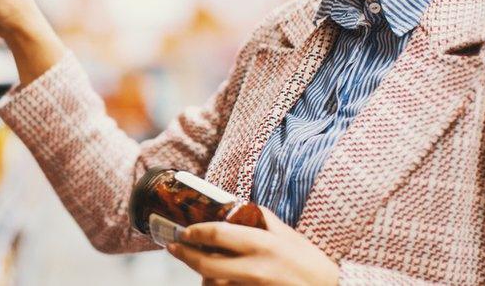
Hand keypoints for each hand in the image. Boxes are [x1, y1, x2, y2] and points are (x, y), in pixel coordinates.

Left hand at [166, 207, 338, 285]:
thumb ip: (263, 219)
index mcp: (262, 244)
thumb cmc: (310, 264)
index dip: (195, 232)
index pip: (218, 234)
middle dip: (185, 255)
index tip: (184, 230)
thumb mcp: (288, 235)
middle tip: (174, 248)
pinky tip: (215, 281)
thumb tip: (237, 206)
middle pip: (206, 264)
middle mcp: (255, 268)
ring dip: (201, 275)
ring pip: (212, 284)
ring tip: (198, 265)